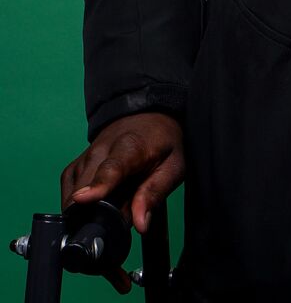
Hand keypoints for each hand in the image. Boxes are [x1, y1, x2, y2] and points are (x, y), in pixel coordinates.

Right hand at [60, 112, 184, 235]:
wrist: (147, 116)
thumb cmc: (162, 142)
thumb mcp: (172, 166)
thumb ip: (155, 194)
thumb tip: (140, 224)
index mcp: (131, 147)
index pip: (111, 168)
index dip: (97, 185)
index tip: (83, 200)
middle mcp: (102, 149)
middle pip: (86, 187)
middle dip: (95, 214)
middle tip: (118, 221)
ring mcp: (85, 156)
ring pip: (73, 193)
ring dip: (85, 211)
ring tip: (110, 209)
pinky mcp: (76, 163)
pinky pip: (68, 190)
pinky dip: (76, 205)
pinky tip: (93, 206)